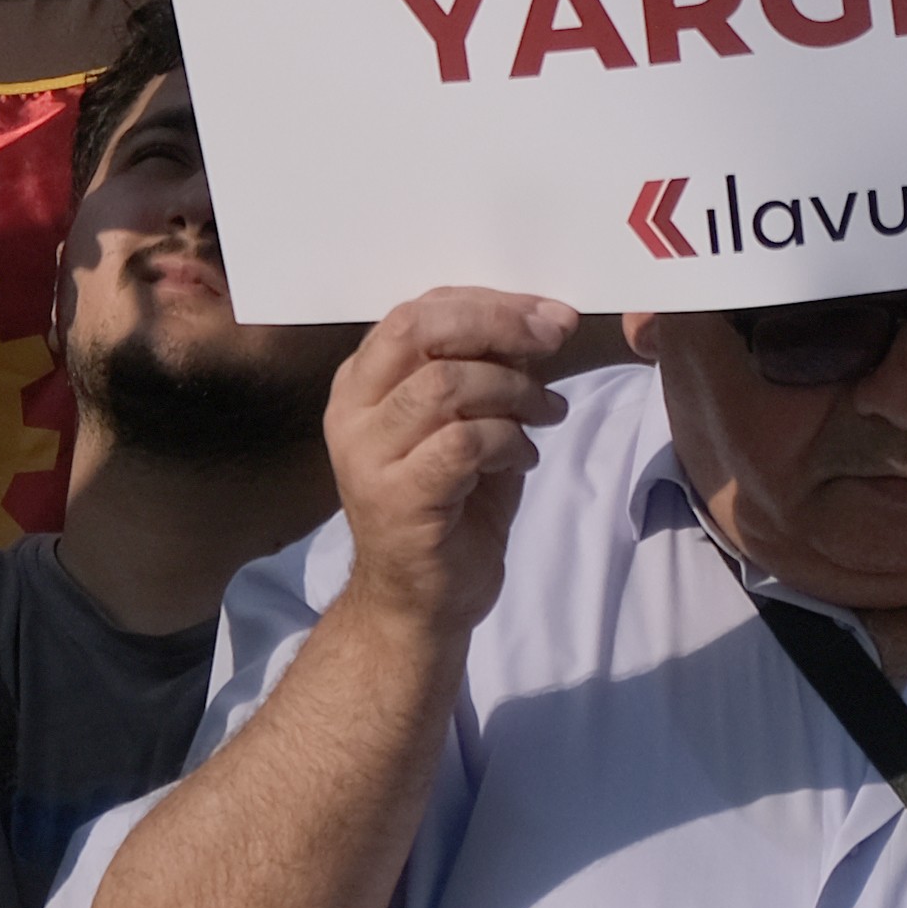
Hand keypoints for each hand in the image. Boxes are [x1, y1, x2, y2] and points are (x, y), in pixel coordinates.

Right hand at [319, 290, 574, 649]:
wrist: (420, 604)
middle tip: (554, 338)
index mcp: (362, 382)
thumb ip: (486, 371)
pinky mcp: (396, 500)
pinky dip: (508, 440)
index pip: (417, 311)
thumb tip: (538, 319)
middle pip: (420, 330)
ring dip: (514, 390)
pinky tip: (524, 459)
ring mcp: (367, 457)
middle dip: (498, 325)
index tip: (548, 314)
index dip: (488, 303)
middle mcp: (352, 412)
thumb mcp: (467, 422)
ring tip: (547, 414)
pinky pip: (463, 443)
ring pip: (445, 385)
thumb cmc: (449, 507)